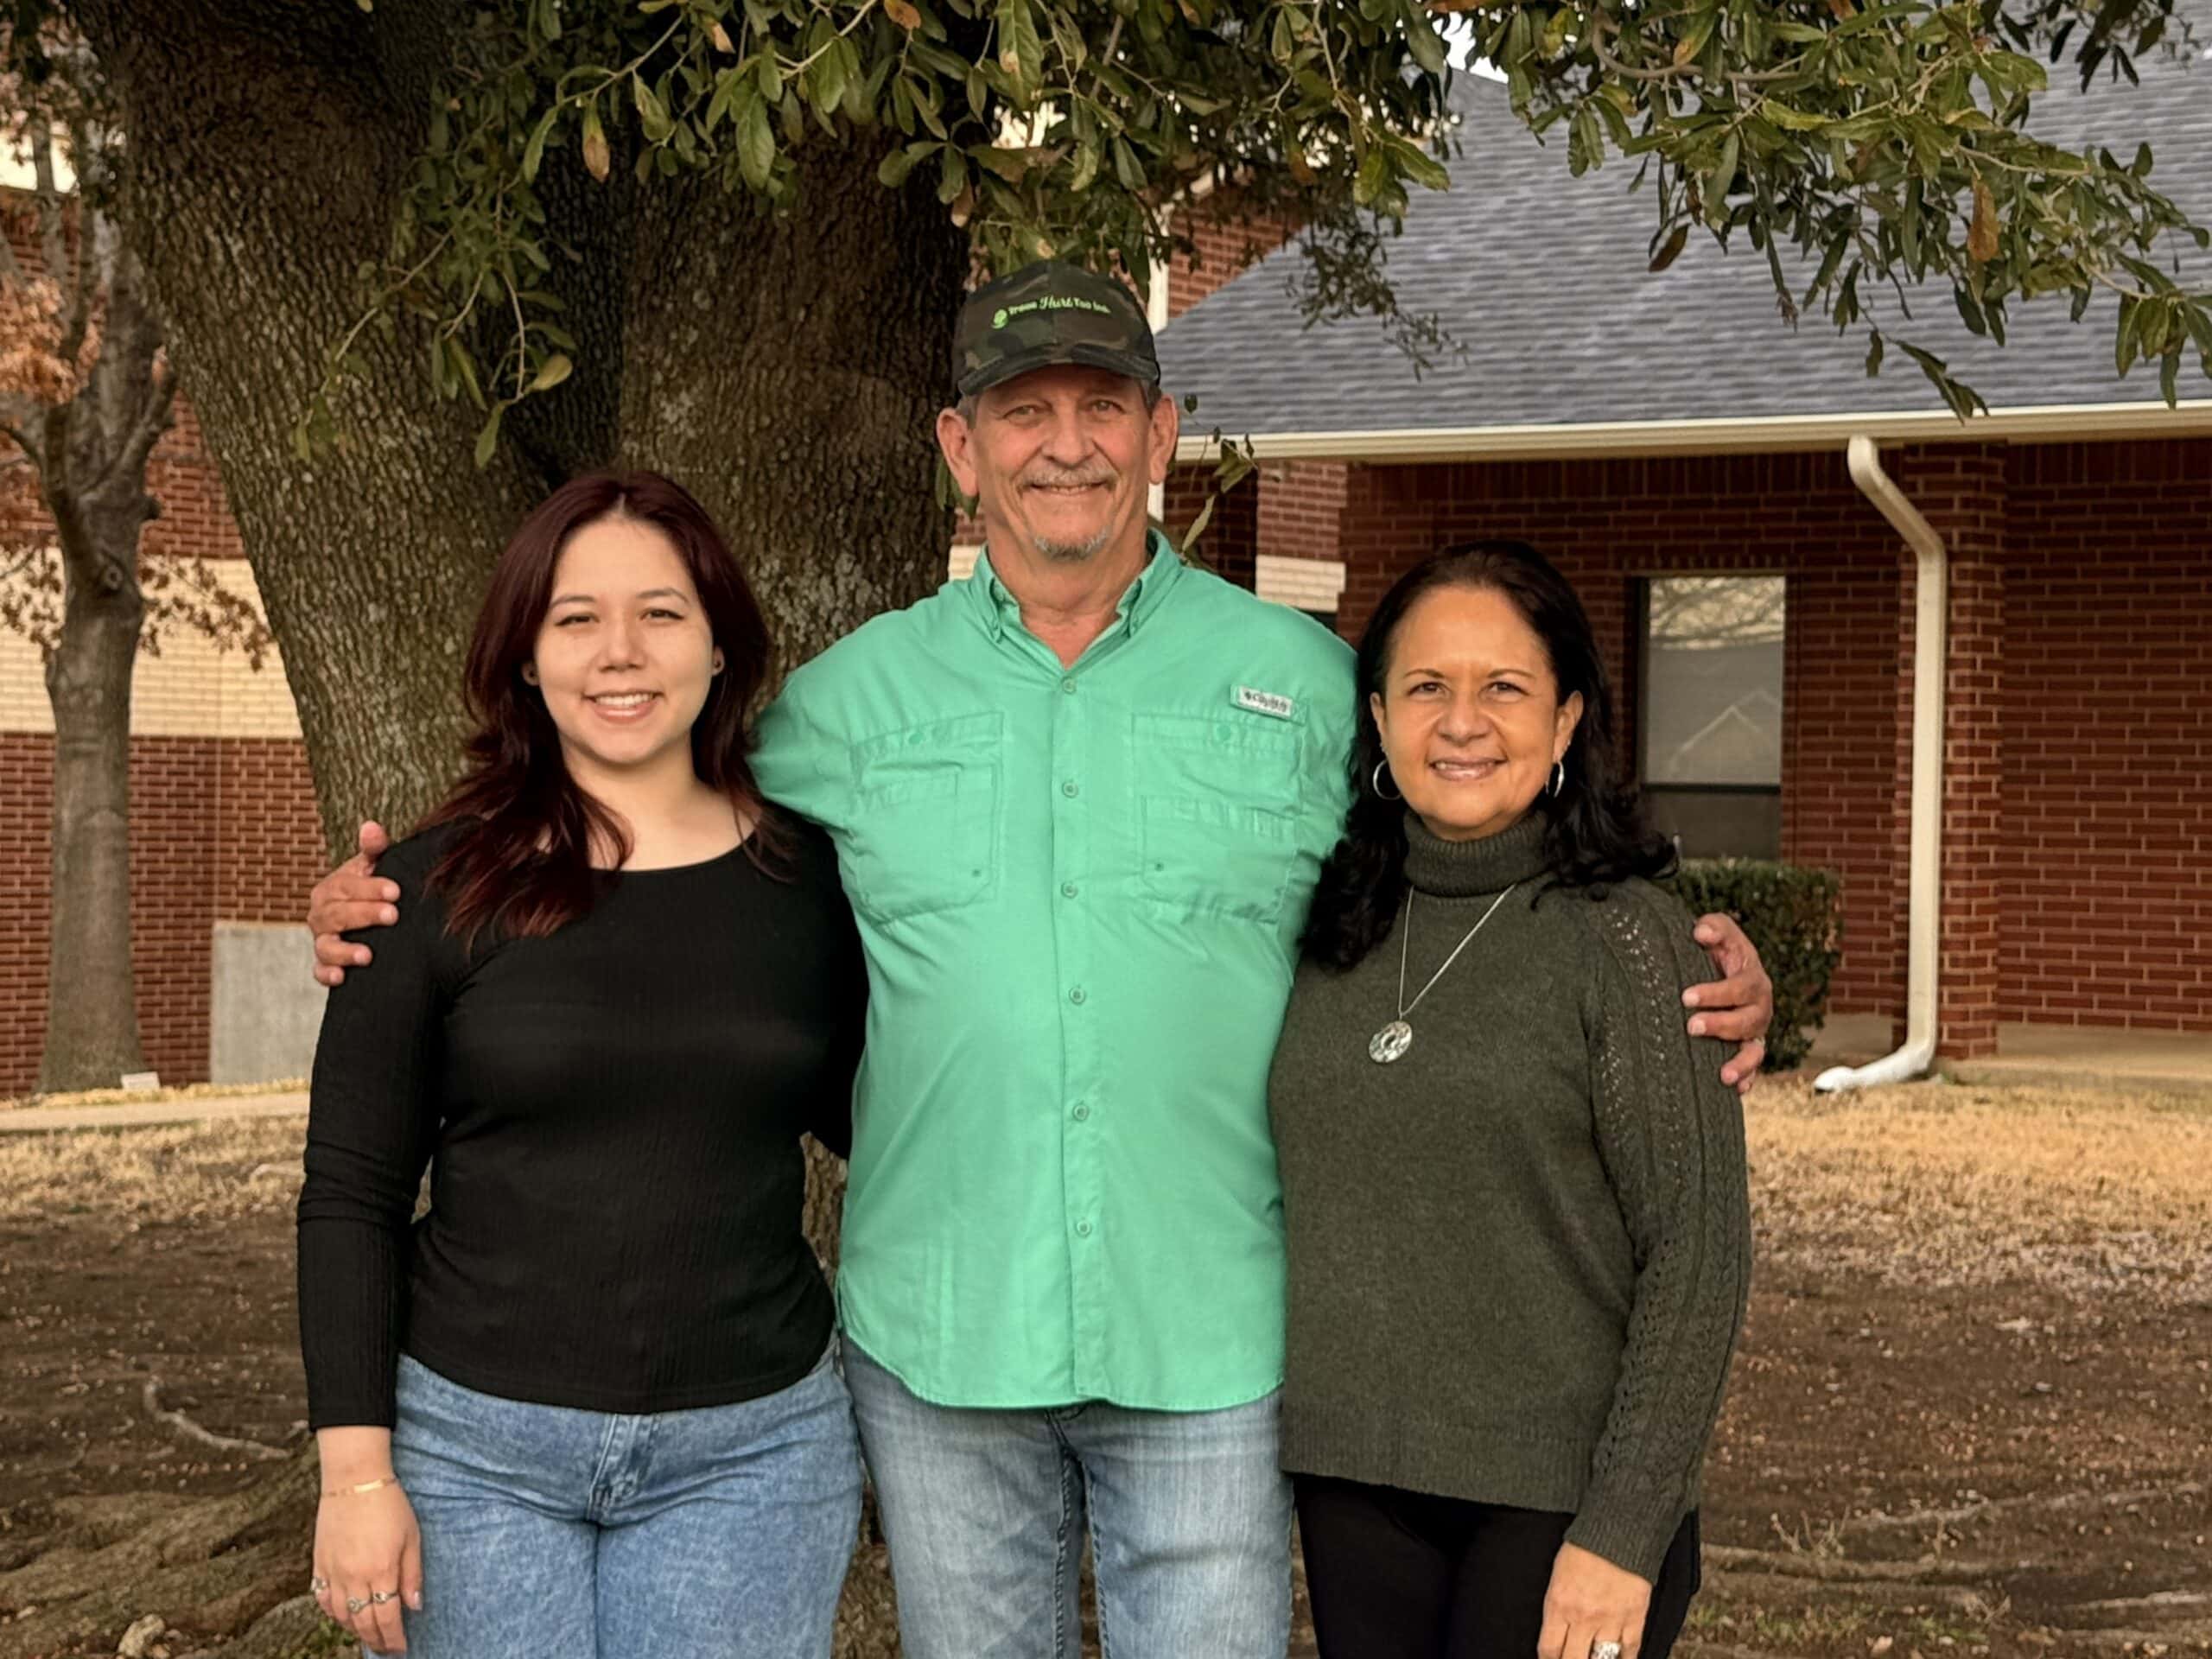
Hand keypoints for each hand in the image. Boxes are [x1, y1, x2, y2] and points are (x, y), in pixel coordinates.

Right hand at [310, 821, 397, 988]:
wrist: (378, 924)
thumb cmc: (379, 890)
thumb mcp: (378, 868)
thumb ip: (375, 849)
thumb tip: (371, 826)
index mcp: (334, 887)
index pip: (345, 885)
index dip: (369, 887)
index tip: (395, 891)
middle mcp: (322, 913)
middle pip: (335, 914)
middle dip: (363, 915)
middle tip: (392, 915)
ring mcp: (323, 940)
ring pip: (325, 945)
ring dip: (344, 950)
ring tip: (367, 954)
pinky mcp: (327, 965)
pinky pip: (320, 972)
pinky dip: (327, 975)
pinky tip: (341, 978)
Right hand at [313, 1480, 423, 1652]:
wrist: (354, 1480)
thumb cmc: (390, 1505)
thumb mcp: (412, 1537)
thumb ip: (412, 1575)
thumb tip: (415, 1606)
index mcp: (382, 1571)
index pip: (387, 1618)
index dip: (394, 1638)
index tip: (401, 1648)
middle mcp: (355, 1577)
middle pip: (363, 1622)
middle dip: (376, 1640)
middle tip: (386, 1649)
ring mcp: (334, 1571)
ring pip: (341, 1615)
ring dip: (355, 1630)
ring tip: (368, 1635)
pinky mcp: (319, 1563)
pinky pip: (322, 1598)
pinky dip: (332, 1613)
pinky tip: (343, 1616)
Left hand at [1538, 1540, 1651, 1658]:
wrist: (1617, 1530)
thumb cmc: (1583, 1547)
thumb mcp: (1557, 1576)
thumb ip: (1557, 1607)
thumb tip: (1557, 1632)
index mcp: (1559, 1605)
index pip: (1549, 1649)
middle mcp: (1584, 1618)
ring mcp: (1611, 1620)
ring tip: (1594, 1657)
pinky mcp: (1635, 1618)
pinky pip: (1630, 1651)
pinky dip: (1625, 1658)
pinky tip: (1620, 1658)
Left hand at [1685, 913, 1771, 1095]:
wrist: (1717, 970)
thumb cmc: (1716, 950)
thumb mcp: (1717, 931)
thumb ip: (1712, 927)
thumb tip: (1700, 932)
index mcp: (1753, 979)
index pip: (1741, 987)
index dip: (1716, 993)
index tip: (1686, 997)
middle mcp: (1758, 1008)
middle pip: (1749, 1021)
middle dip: (1721, 1026)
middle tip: (1691, 1027)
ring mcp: (1754, 1031)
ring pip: (1755, 1051)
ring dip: (1741, 1063)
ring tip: (1723, 1076)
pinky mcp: (1746, 1049)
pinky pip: (1751, 1069)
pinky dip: (1746, 1080)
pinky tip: (1735, 1090)